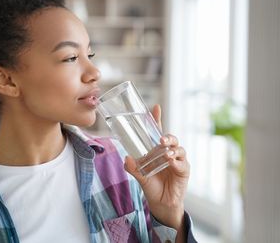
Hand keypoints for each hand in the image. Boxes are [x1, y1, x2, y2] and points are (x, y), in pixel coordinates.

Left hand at [124, 104, 189, 232]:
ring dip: (172, 149)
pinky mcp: (184, 170)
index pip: (157, 132)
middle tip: (161, 139)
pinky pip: (182, 163)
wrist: (161, 203)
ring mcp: (177, 160)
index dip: (157, 119)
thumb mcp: (139, 176)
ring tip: (166, 153)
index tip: (155, 108)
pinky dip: (177, 161)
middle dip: (167, 136)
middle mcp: (168, 152)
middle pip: (171, 138)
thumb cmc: (151, 186)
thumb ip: (133, 168)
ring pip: (179, 149)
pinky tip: (171, 162)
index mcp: (157, 150)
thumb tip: (127, 158)